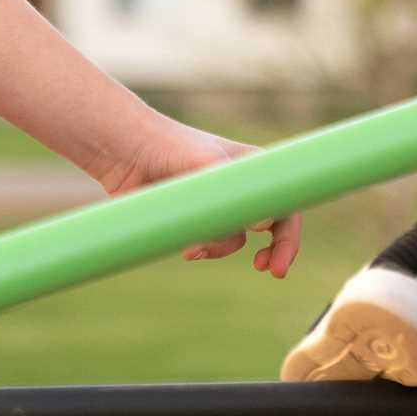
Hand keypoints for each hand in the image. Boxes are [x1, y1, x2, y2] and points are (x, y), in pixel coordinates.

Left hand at [102, 118, 302, 277]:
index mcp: (252, 168)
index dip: (289, 235)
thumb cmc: (171, 146)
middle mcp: (240, 186)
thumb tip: (265, 225)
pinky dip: (203, 249)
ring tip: (195, 250)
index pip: (286, 204)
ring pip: (235, 238)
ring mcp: (217, 202)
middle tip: (270, 270)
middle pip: (272, 225)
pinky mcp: (194, 216)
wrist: (127, 150)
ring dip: (220, 249)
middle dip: (274, 250)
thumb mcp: (207, 164)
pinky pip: (209, 241)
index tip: (278, 264)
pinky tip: (187, 249)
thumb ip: (237, 193)